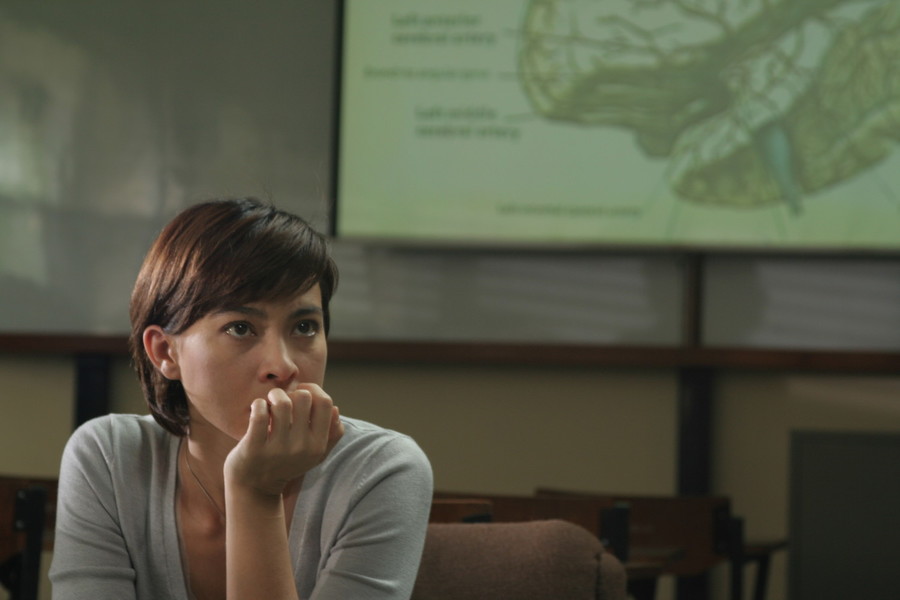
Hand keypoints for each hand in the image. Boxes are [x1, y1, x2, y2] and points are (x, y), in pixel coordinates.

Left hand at [224, 384, 343, 496]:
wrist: (255, 488)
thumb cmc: (286, 463)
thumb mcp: (315, 454)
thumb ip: (331, 434)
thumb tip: (335, 409)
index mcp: (317, 446)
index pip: (325, 403)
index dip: (313, 390)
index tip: (301, 393)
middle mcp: (301, 448)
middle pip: (304, 397)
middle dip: (292, 392)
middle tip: (283, 400)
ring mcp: (277, 449)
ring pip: (282, 403)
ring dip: (274, 395)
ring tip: (270, 402)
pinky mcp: (254, 449)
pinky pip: (259, 414)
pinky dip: (258, 405)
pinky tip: (258, 409)